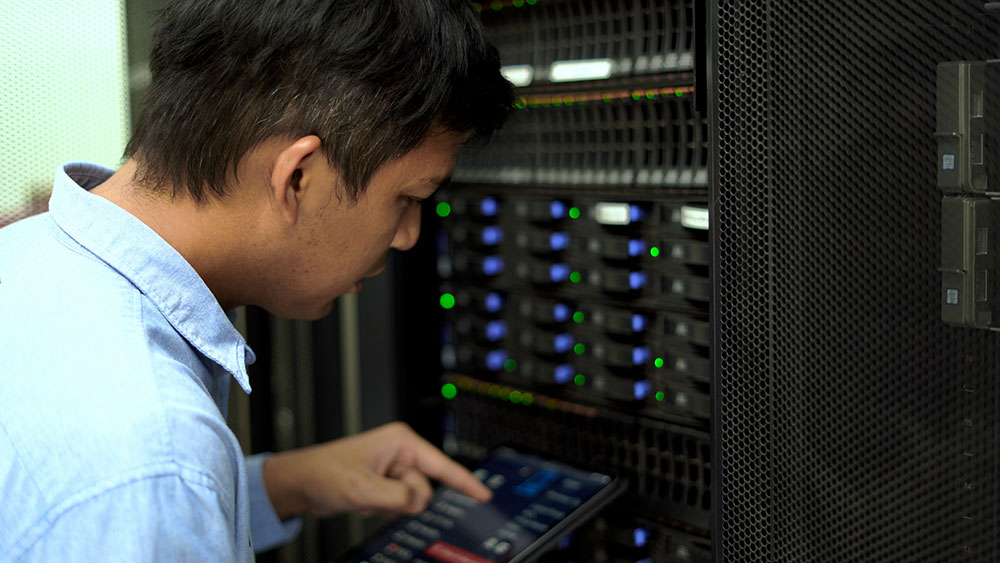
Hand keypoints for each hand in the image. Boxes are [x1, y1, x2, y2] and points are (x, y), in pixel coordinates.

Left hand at [261, 422, 491, 518]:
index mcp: (402, 442)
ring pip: (411, 500)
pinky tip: (364, 500)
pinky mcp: (387, 481)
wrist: (302, 483)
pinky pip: (399, 504)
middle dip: (402, 499)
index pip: (443, 466)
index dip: (465, 482)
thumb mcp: (364, 489)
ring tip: (366, 495)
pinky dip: (382, 508)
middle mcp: (402, 452)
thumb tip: (418, 502)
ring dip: (390, 505)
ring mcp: (394, 467)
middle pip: (423, 489)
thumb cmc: (325, 474)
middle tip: (376, 494)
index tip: (484, 495)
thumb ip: (399, 498)